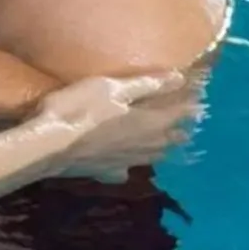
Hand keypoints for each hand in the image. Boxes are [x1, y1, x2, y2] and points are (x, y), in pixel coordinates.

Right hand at [33, 71, 199, 181]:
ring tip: (168, 144)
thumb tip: (178, 78)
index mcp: (147, 123)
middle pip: (168, 139)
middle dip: (179, 129)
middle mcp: (142, 146)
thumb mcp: (111, 88)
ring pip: (151, 157)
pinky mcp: (104, 172)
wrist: (47, 146)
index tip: (201, 99)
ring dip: (161, 148)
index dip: (189, 105)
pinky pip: (123, 170)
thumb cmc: (80, 109)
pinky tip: (123, 168)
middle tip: (188, 123)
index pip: (176, 113)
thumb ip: (145, 84)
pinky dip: (128, 167)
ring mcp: (124, 162)